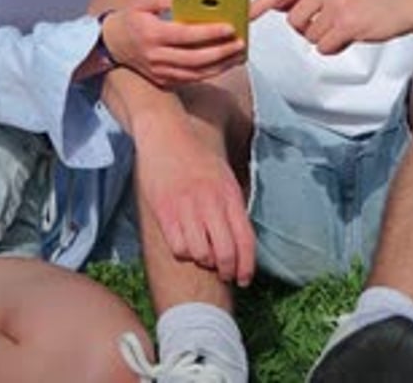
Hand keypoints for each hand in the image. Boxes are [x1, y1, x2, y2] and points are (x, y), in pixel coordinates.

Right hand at [103, 0, 246, 86]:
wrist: (113, 44)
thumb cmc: (132, 18)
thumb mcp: (143, 1)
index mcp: (151, 34)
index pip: (185, 35)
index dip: (209, 32)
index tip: (229, 27)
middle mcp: (156, 57)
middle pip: (195, 57)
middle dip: (221, 51)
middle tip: (240, 42)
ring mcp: (160, 72)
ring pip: (196, 72)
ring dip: (221, 64)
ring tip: (239, 53)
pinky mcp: (165, 81)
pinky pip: (192, 79)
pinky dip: (212, 72)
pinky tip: (226, 62)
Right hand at [133, 112, 254, 286]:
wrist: (166, 133)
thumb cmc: (196, 156)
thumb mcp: (224, 175)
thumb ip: (232, 204)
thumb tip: (241, 238)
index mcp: (229, 194)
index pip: (246, 240)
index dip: (247, 266)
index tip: (244, 279)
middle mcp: (211, 202)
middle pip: (226, 253)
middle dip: (226, 270)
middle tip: (223, 273)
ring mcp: (187, 207)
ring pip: (202, 255)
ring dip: (203, 261)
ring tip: (202, 255)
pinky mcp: (165, 211)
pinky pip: (178, 248)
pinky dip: (183, 253)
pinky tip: (183, 244)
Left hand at [251, 0, 412, 52]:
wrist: (403, 1)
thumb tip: (276, 4)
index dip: (260, 3)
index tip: (246, 14)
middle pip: (293, 20)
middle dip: (308, 28)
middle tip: (330, 21)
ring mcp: (337, 3)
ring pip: (309, 36)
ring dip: (325, 38)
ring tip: (345, 25)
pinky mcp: (348, 23)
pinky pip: (324, 47)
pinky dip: (336, 47)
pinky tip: (351, 34)